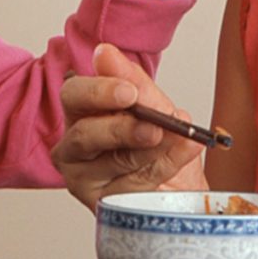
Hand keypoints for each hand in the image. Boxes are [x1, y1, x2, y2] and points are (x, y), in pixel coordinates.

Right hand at [52, 44, 208, 209]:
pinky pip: (134, 186)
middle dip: (123, 129)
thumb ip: (132, 80)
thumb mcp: (155, 105)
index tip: (129, 92)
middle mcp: (75, 147)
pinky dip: (164, 166)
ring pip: (114, 162)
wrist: (183, 187)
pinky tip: (184, 152)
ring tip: (181, 137)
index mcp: (82, 113)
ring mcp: (86, 179)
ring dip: (153, 149)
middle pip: (84, 135)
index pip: (73, 96)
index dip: (99, 92)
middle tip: (154, 126)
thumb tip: (104, 52)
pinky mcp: (103, 205)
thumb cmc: (160, 143)